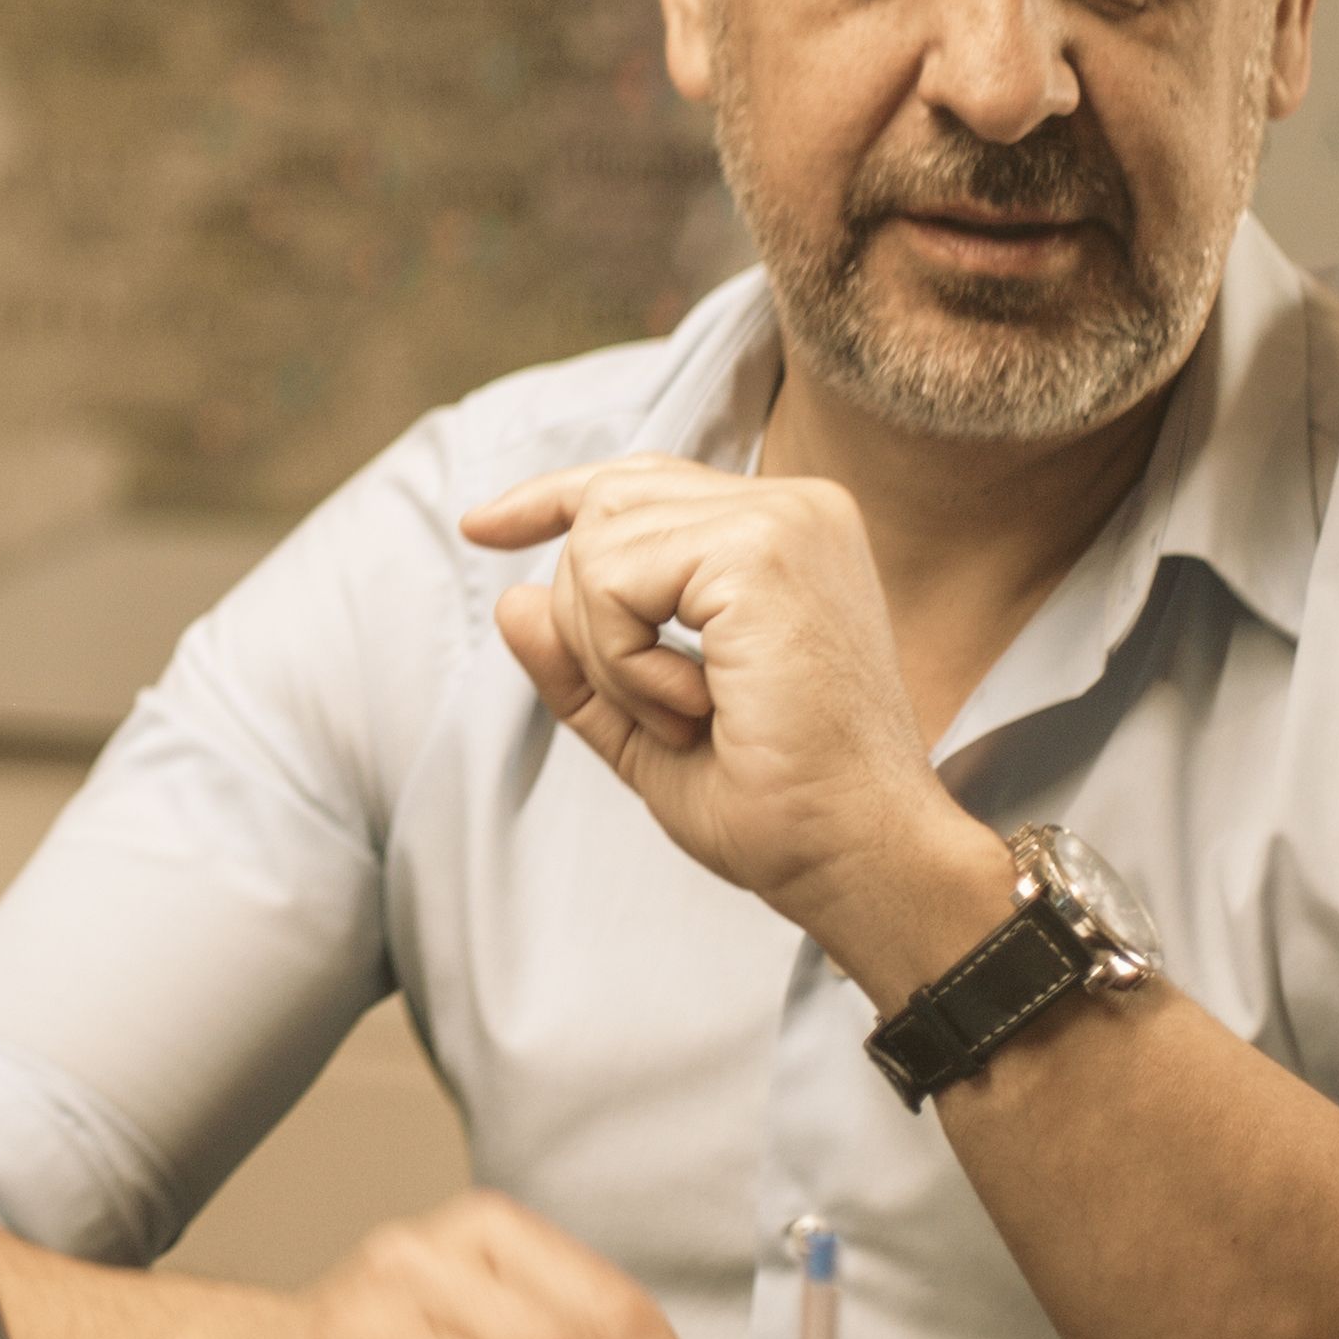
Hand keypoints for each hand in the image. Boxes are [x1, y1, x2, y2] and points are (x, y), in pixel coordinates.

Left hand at [467, 459, 990, 959]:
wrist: (858, 856)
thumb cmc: (779, 807)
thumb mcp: (649, 730)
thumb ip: (580, 663)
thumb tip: (510, 597)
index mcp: (786, 532)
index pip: (640, 482)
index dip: (550, 497)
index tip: (480, 527)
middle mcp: (793, 505)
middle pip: (605, 506)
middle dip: (587, 619)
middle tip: (661, 711)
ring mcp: (783, 517)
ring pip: (597, 540)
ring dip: (607, 651)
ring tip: (683, 716)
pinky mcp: (761, 549)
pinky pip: (611, 577)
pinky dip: (621, 660)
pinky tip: (691, 708)